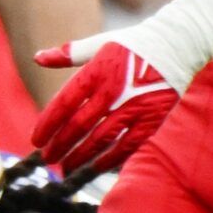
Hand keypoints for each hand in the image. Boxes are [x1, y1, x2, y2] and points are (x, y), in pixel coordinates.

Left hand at [31, 40, 178, 173]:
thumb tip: (37, 58)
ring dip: (80, 156)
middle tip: (46, 158)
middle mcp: (112, 92)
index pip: (64, 104)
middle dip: (60, 145)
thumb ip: (67, 54)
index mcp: (95, 72)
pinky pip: (127, 145)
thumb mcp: (97, 44)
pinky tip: (96, 168)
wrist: (176, 46)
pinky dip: (110, 158)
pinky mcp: (151, 119)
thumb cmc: (132, 44)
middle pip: (79, 125)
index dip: (47, 124)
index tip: (35, 140)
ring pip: (100, 139)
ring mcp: (133, 108)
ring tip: (65, 167)